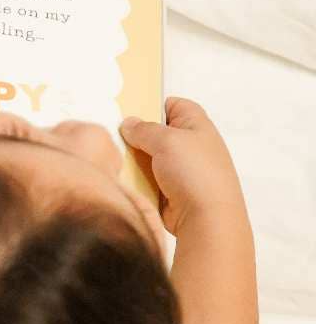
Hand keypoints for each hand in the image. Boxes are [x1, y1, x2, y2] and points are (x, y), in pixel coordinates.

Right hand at [121, 96, 248, 236]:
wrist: (206, 218)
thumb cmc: (195, 173)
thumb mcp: (166, 140)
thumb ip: (143, 128)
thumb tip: (128, 124)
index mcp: (196, 125)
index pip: (173, 105)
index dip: (153, 105)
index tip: (130, 110)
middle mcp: (189, 145)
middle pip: (155, 132)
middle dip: (136, 135)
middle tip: (116, 135)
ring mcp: (179, 169)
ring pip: (147, 156)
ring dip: (134, 159)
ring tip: (116, 158)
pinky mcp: (169, 190)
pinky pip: (146, 178)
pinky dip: (135, 179)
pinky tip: (123, 178)